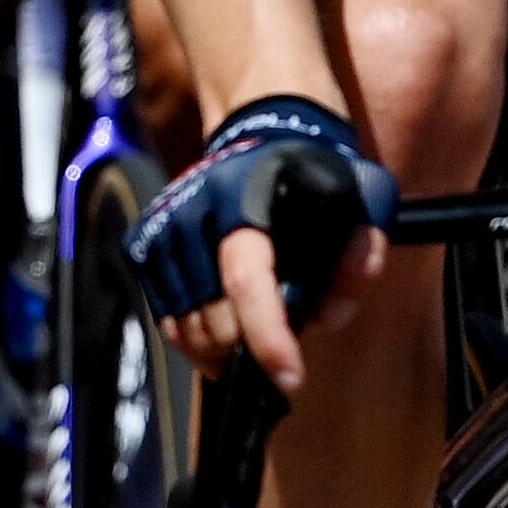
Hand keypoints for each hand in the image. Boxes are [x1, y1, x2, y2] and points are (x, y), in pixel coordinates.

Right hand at [129, 96, 395, 395]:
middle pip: (213, 317)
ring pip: (184, 325)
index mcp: (247, 195)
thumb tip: (326, 318)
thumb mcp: (363, 199)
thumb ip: (361, 258)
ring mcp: (164, 224)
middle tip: (279, 349)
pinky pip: (163, 316)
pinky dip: (192, 338)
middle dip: (250, 349)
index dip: (267, 337)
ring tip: (251, 343)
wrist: (263, 127)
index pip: (247, 279)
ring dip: (221, 351)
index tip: (290, 380)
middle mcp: (195, 209)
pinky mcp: (145, 239)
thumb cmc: (317, 176)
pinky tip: (222, 330)